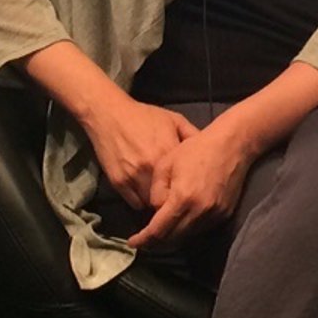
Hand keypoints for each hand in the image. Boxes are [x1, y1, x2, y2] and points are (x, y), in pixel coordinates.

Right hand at [82, 96, 196, 209]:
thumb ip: (192, 136)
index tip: (189, 190)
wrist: (109, 114)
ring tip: (160, 196)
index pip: (183, 183)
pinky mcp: (118, 183)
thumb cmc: (144, 116)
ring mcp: (133, 177)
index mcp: (167, 153)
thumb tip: (209, 151)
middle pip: (167, 198)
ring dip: (156, 202)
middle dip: (172, 199)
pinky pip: (134, 203)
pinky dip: (140, 201)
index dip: (187, 189)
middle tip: (175, 197)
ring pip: (150, 203)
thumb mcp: (174, 120)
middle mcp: (150, 168)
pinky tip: (144, 193)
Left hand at [126, 124, 252, 249]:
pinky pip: (201, 229)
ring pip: (187, 236)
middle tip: (144, 239)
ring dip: (172, 236)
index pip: (158, 230)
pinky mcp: (224, 214)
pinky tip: (181, 221)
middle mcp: (200, 212)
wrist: (232, 145)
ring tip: (161, 230)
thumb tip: (155, 211)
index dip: (144, 240)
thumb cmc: (195, 149)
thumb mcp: (165, 164)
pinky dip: (188, 229)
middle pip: (173, 239)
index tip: (133, 243)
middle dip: (156, 242)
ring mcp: (214, 215)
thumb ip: (156, 193)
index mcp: (183, 198)